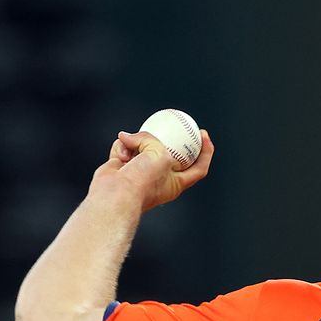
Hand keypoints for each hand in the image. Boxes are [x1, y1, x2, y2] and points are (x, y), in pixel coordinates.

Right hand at [89, 128, 214, 210]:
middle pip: (170, 153)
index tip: (204, 134)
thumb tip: (128, 138)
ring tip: (132, 145)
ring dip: (137, 141)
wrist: (114, 196)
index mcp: (176, 183)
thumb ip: (152, 141)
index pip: (199, 168)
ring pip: (143, 145)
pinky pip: (124, 148)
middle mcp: (160, 178)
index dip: (206, 152)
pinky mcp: (122, 166)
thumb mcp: (159, 155)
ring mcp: (140, 172)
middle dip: (169, 138)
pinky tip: (119, 156)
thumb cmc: (142, 182)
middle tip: (173, 124)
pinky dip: (121, 148)